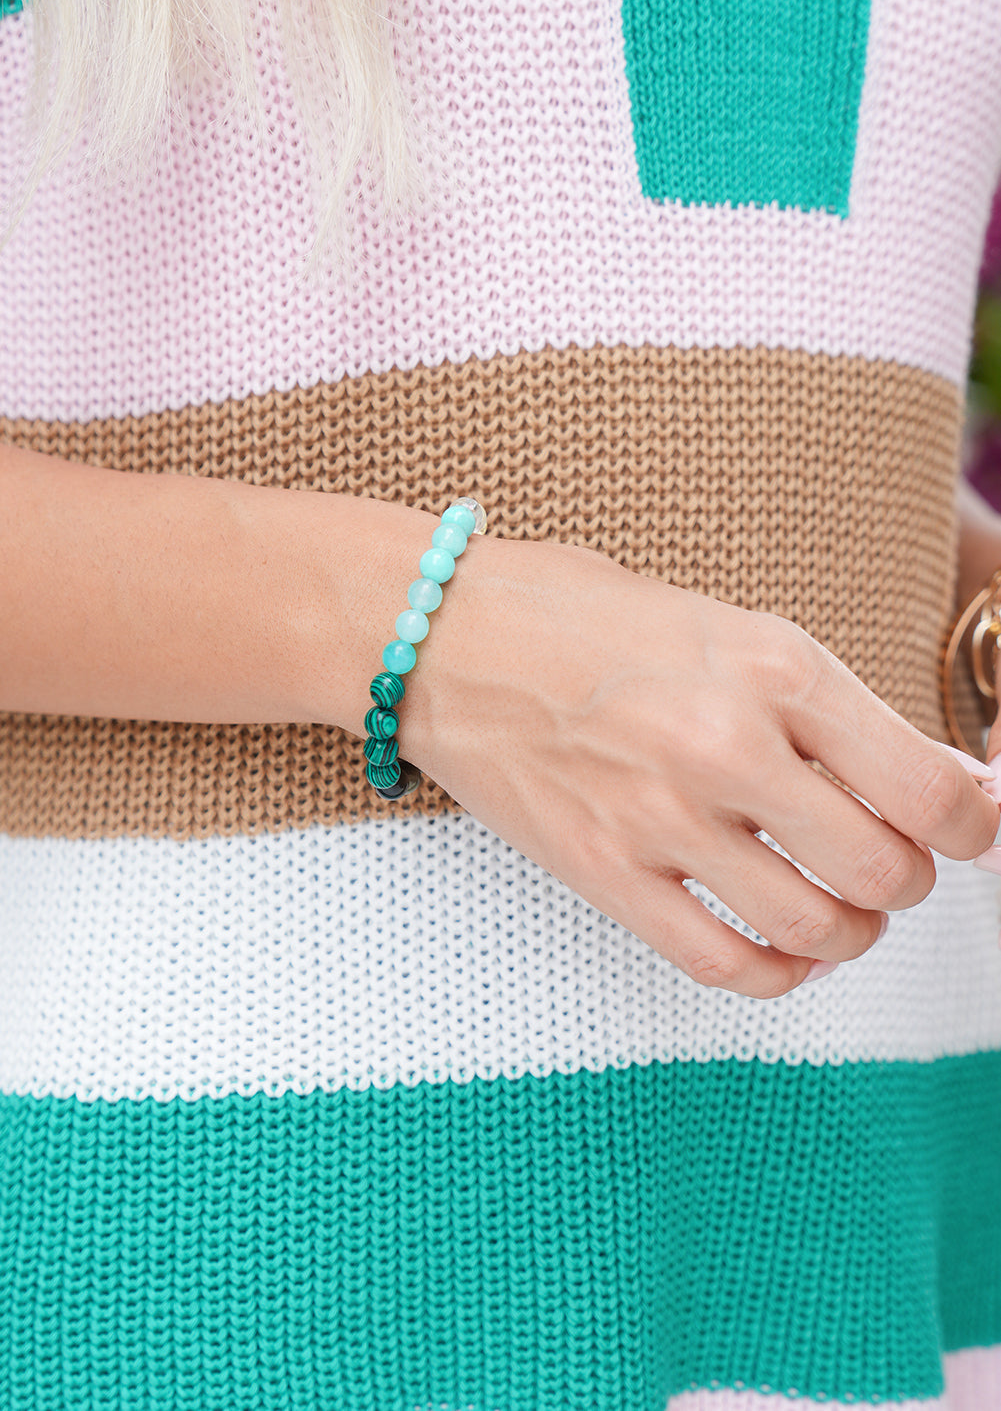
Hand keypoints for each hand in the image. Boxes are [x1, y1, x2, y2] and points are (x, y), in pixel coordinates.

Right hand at [407, 535, 999, 998]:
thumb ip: (819, 704)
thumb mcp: (725, 626)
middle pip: (885, 871)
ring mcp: (662, 819)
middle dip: (908, 880)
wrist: (448, 636)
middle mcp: (729, 746)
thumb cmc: (586, 616)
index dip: (975, 825)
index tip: (968, 831)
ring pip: (815, 928)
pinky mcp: (604, 874)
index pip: (929, 787)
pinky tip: (782, 953)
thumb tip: (918, 779)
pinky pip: (725, 965)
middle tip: (891, 866)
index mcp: (775, 667)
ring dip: (851, 933)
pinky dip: (778, 975)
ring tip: (840, 911)